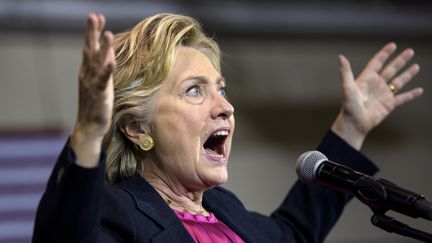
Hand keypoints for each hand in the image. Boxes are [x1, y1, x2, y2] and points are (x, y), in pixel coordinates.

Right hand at [71, 13, 115, 166]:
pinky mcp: (99, 95)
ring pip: (96, 63)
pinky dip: (107, 71)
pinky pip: (103, 81)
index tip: (97, 17)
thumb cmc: (96, 104)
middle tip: (93, 16)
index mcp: (88, 71)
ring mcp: (91, 84)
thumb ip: (104, 67)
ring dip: (102, 49)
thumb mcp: (101, 82)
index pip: (90, 47)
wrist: (89, 126)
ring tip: (107, 34)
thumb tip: (110, 53)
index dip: (93, 32)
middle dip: (92, 33)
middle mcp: (87, 74)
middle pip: (89, 50)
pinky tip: (111, 61)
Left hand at [331, 42, 422, 149]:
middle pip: (391, 69)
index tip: (393, 45)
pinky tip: (419, 90)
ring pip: (398, 82)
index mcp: (366, 79)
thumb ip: (346, 72)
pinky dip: (411, 95)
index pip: (377, 63)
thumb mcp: (347, 87)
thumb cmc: (349, 106)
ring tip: (416, 66)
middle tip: (410, 51)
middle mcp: (376, 85)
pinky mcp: (389, 105)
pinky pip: (402, 98)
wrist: (354, 124)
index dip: (384, 54)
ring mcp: (383, 94)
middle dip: (400, 60)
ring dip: (407, 74)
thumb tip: (341, 57)